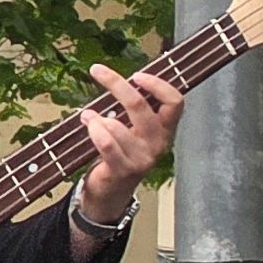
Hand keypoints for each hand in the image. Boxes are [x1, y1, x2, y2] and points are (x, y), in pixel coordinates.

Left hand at [74, 64, 183, 221]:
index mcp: (166, 130)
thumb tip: (124, 79)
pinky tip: (88, 123)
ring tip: (88, 116)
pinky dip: (93, 130)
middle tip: (97, 71)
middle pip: (141, 106)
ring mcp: (142, 158)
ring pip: (117, 125)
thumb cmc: (123, 154)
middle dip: (117, 85)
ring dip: (96, 117)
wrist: (112, 191)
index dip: (158, 84)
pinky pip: (106, 144)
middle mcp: (159, 143)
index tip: (137, 74)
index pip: (175, 102)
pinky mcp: (123, 170)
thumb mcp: (137, 130)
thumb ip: (137, 109)